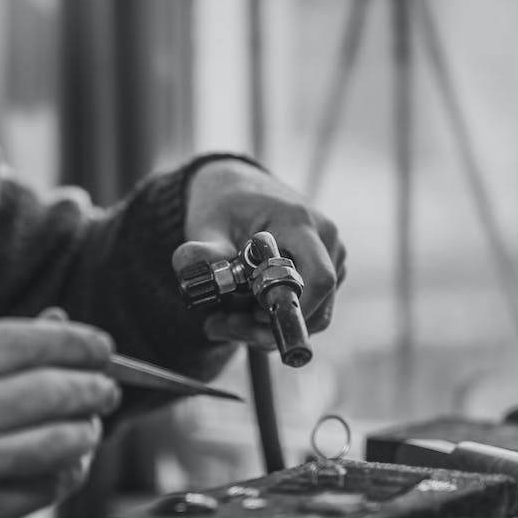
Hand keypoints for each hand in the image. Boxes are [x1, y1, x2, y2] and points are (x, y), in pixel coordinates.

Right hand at [0, 316, 119, 517]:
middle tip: (107, 387)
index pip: (24, 342)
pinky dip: (68, 471)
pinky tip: (68, 461)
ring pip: (56, 442)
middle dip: (93, 386)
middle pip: (49, 391)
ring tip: (89, 424)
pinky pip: (44, 487)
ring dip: (86, 430)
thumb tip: (60, 322)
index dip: (74, 342)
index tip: (101, 346)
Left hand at [174, 159, 345, 353]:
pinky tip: (240, 312)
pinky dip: (274, 319)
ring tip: (223, 319)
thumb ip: (203, 250)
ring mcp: (331, 256)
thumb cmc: (225, 205)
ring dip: (266, 328)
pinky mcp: (328, 270)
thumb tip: (186, 264)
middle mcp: (325, 239)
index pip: (318, 278)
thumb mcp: (208, 225)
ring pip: (311, 314)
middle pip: (315, 306)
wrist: (239, 189)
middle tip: (221, 325)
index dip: (293, 309)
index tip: (254, 320)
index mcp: (299, 223)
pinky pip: (308, 309)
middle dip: (268, 329)